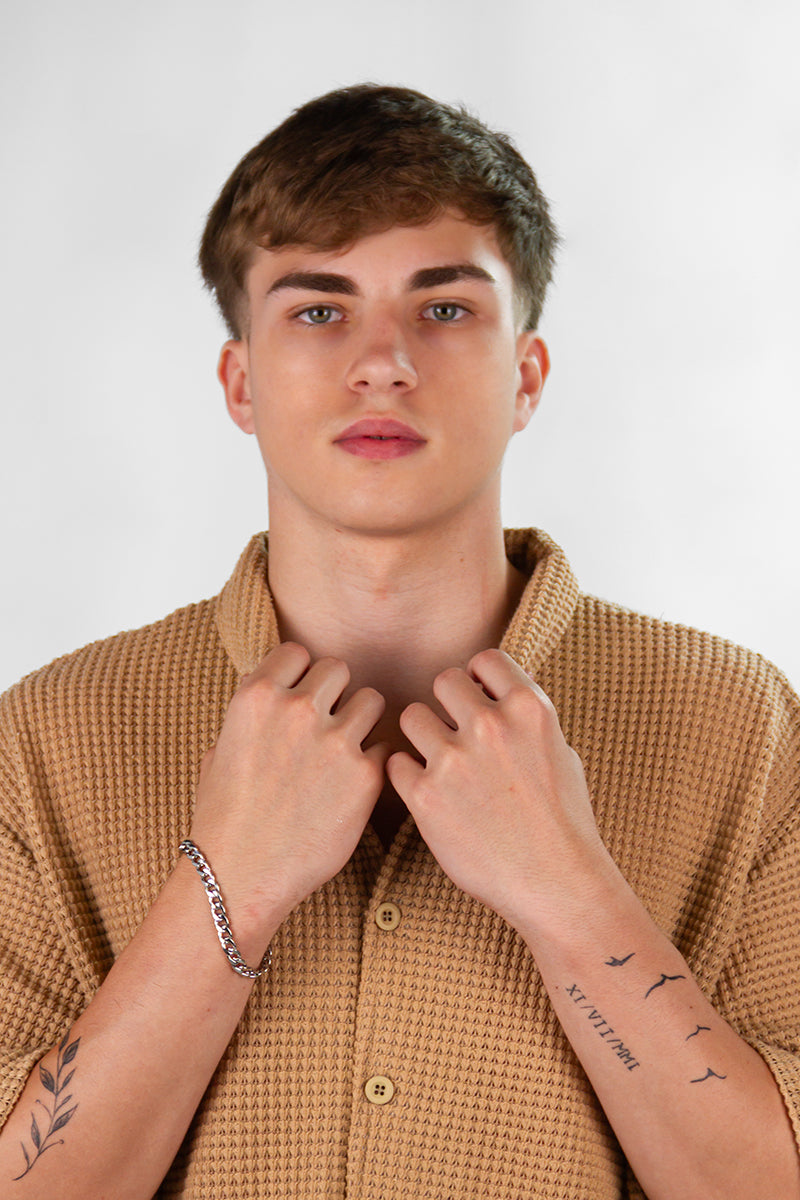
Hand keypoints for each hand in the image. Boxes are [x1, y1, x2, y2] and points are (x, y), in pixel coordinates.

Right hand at [189, 642, 386, 943]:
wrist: (240, 875)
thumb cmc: (224, 817)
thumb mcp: (220, 749)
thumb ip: (252, 713)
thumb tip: (270, 689)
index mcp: (256, 696)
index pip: (298, 653)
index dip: (301, 675)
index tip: (300, 699)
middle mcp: (296, 710)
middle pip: (339, 669)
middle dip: (335, 694)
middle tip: (326, 726)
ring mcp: (334, 741)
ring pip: (371, 700)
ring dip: (361, 721)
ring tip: (344, 751)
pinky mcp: (365, 776)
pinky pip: (385, 748)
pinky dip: (374, 763)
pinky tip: (353, 786)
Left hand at [386, 649, 610, 934]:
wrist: (555, 883)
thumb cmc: (564, 821)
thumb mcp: (561, 752)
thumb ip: (528, 716)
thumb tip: (504, 684)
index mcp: (529, 708)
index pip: (485, 660)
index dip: (480, 679)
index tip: (480, 701)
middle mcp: (491, 725)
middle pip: (443, 681)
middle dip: (448, 705)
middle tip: (456, 734)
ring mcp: (455, 759)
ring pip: (412, 716)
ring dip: (422, 737)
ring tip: (439, 764)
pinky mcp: (425, 795)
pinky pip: (396, 762)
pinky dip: (407, 776)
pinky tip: (428, 793)